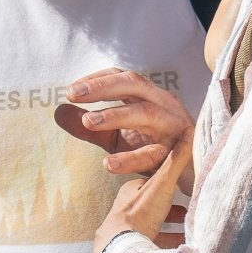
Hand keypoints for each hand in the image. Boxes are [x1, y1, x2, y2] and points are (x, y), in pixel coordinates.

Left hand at [53, 67, 194, 188]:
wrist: (193, 175)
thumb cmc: (155, 148)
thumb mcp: (118, 137)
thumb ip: (90, 128)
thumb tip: (58, 112)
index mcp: (149, 96)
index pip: (123, 77)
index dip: (98, 79)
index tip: (72, 90)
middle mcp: (163, 104)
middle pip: (133, 84)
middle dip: (102, 87)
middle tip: (74, 94)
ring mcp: (174, 127)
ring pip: (145, 114)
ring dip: (115, 115)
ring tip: (88, 122)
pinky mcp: (179, 153)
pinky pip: (154, 154)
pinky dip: (131, 159)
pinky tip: (108, 165)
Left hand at [93, 137, 193, 252]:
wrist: (120, 249)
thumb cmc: (140, 213)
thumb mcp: (162, 183)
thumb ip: (176, 161)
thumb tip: (189, 131)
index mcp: (132, 190)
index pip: (153, 181)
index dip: (170, 182)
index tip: (183, 185)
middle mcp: (127, 208)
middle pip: (154, 204)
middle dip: (171, 206)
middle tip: (188, 209)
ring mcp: (128, 229)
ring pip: (153, 225)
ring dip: (170, 226)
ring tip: (188, 228)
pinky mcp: (131, 248)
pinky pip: (152, 244)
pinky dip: (166, 244)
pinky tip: (179, 247)